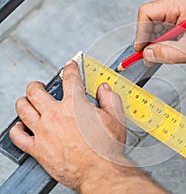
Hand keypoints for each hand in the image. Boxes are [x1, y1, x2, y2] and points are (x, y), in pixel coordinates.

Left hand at [9, 61, 127, 190]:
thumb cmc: (107, 148)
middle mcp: (55, 115)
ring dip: (24, 101)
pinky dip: (17, 129)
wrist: (99, 171)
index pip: (69, 78)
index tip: (69, 66)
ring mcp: (44, 131)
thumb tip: (104, 89)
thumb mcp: (116, 118)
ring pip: (23, 108)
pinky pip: (18, 136)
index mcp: (75, 104)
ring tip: (27, 101)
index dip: (70, 68)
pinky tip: (20, 126)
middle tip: (40, 86)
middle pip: (36, 91)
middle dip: (37, 85)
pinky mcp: (38, 149)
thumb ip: (109, 99)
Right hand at [135, 0, 185, 65]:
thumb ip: (166, 53)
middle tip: (149, 57)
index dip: (141, 33)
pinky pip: (162, 30)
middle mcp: (175, 4)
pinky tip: (168, 51)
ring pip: (154, 27)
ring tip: (163, 55)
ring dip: (155, 43)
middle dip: (147, 40)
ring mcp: (176, 11)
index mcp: (178, 4)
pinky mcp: (177, 19)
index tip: (140, 49)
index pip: (147, 13)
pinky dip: (161, 42)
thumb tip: (146, 54)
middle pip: (149, 21)